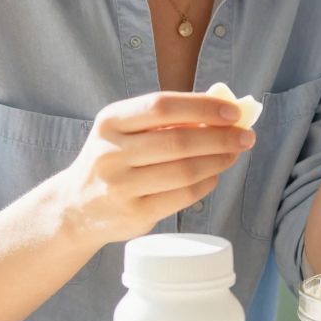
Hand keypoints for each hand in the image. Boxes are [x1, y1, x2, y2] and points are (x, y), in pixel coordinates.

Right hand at [56, 91, 253, 245]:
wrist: (74, 207)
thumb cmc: (113, 160)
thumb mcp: (125, 131)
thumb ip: (166, 120)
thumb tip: (223, 112)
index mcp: (110, 121)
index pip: (162, 106)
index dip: (203, 107)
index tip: (233, 112)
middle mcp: (111, 153)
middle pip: (179, 141)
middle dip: (220, 137)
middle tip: (246, 136)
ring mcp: (120, 186)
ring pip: (184, 171)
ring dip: (218, 160)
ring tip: (234, 153)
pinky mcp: (133, 214)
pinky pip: (182, 196)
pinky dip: (206, 183)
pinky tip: (214, 175)